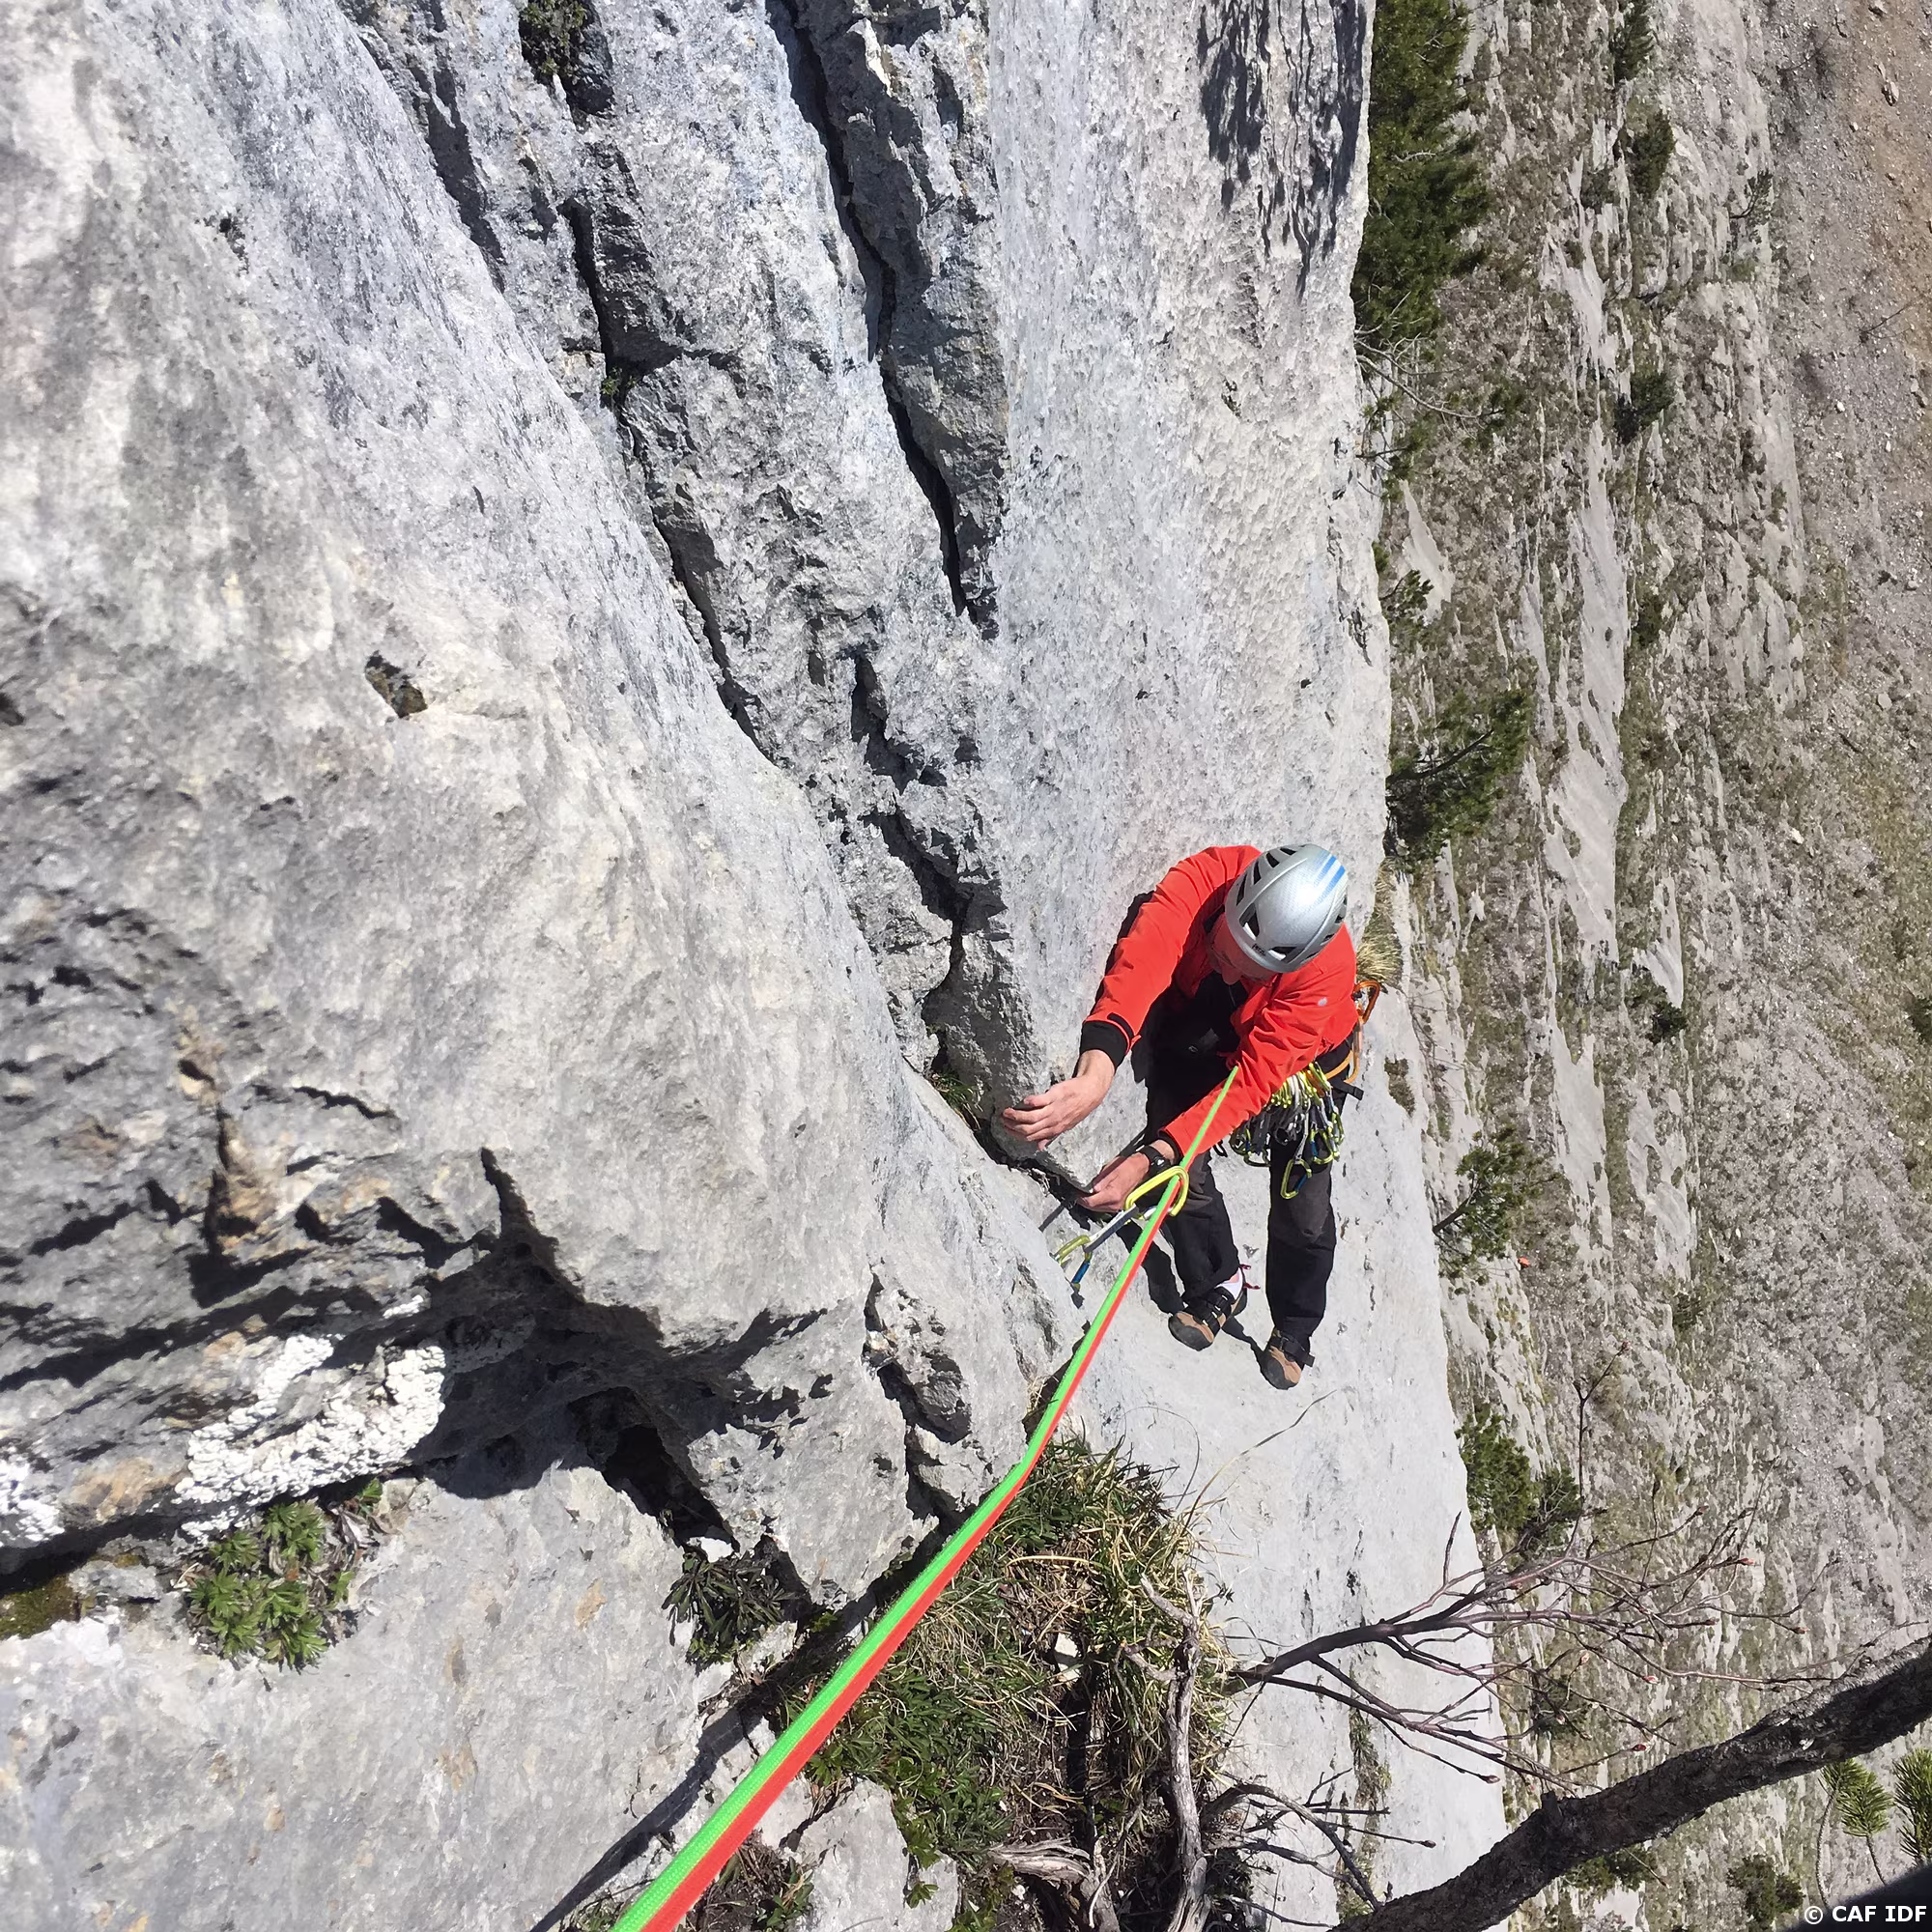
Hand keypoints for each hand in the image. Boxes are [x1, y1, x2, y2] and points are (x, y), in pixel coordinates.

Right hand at [999, 1051, 1114, 1147]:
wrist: (1089, 1093)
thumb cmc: (1076, 1110)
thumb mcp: (1065, 1126)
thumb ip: (1050, 1136)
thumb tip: (1038, 1147)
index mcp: (1053, 1130)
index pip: (1030, 1137)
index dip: (1016, 1134)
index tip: (1005, 1128)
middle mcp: (1052, 1122)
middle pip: (1028, 1129)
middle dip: (1012, 1126)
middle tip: (1002, 1119)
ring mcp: (1053, 1110)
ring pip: (1031, 1118)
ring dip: (1016, 1115)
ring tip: (1006, 1111)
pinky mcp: (1054, 1097)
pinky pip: (1040, 1102)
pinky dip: (1030, 1103)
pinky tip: (1023, 1101)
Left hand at [1079, 1151, 1149, 1214]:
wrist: (1140, 1168)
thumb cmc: (1126, 1166)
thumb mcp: (1111, 1169)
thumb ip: (1100, 1180)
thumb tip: (1089, 1188)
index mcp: (1112, 1195)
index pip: (1091, 1202)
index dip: (1080, 1198)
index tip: (1074, 1191)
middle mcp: (1114, 1204)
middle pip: (1092, 1207)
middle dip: (1083, 1200)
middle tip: (1076, 1191)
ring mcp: (1116, 1206)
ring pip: (1096, 1208)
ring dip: (1089, 1202)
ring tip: (1083, 1192)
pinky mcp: (1117, 1205)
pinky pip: (1102, 1207)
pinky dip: (1096, 1202)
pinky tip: (1093, 1194)